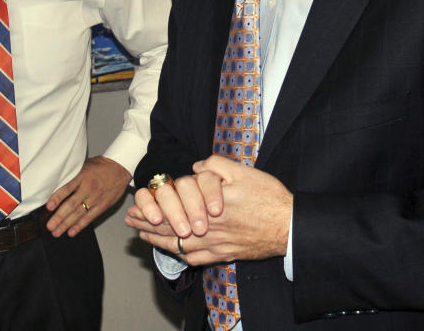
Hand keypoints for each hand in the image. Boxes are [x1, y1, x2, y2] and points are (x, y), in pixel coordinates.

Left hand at [46, 156, 130, 236]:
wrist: (120, 168)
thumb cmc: (101, 166)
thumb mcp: (85, 165)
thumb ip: (73, 175)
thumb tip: (56, 183)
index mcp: (83, 176)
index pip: (67, 188)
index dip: (57, 198)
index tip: (49, 207)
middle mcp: (89, 188)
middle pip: (72, 205)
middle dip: (59, 217)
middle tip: (50, 226)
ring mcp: (96, 198)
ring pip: (79, 214)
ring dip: (66, 224)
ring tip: (56, 232)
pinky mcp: (102, 206)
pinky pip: (89, 218)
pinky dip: (80, 226)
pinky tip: (71, 231)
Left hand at [128, 156, 292, 265]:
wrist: (291, 227)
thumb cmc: (269, 198)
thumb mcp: (244, 172)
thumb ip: (216, 165)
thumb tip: (196, 165)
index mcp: (210, 206)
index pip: (173, 208)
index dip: (153, 208)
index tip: (138, 205)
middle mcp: (210, 228)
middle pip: (170, 229)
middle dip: (148, 225)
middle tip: (132, 222)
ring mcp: (217, 245)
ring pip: (180, 246)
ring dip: (159, 241)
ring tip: (143, 236)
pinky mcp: (226, 255)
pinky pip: (197, 259)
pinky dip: (181, 255)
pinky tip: (173, 251)